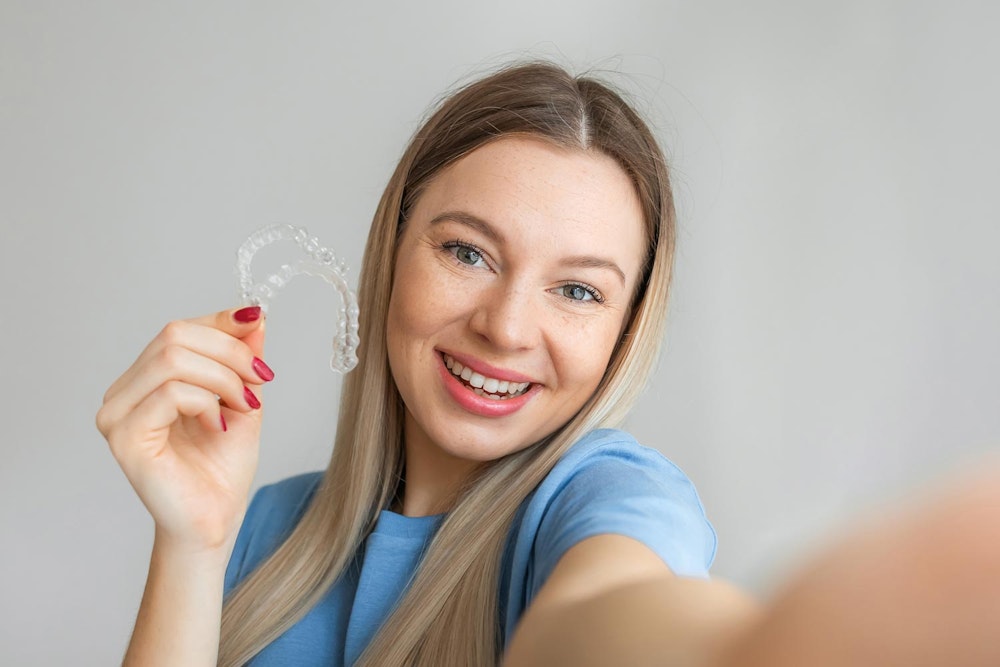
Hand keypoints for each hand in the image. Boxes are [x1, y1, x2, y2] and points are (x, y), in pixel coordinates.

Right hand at [97, 306, 271, 554]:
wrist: (215, 521)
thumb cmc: (222, 467)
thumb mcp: (243, 399)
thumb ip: (243, 358)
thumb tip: (254, 314)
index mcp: (146, 379)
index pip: (179, 329)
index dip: (222, 322)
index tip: (258, 323)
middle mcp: (123, 392)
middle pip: (175, 335)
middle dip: (229, 352)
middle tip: (260, 380)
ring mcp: (117, 414)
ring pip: (173, 359)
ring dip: (223, 378)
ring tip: (244, 407)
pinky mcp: (125, 437)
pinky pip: (170, 393)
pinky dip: (207, 402)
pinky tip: (219, 427)